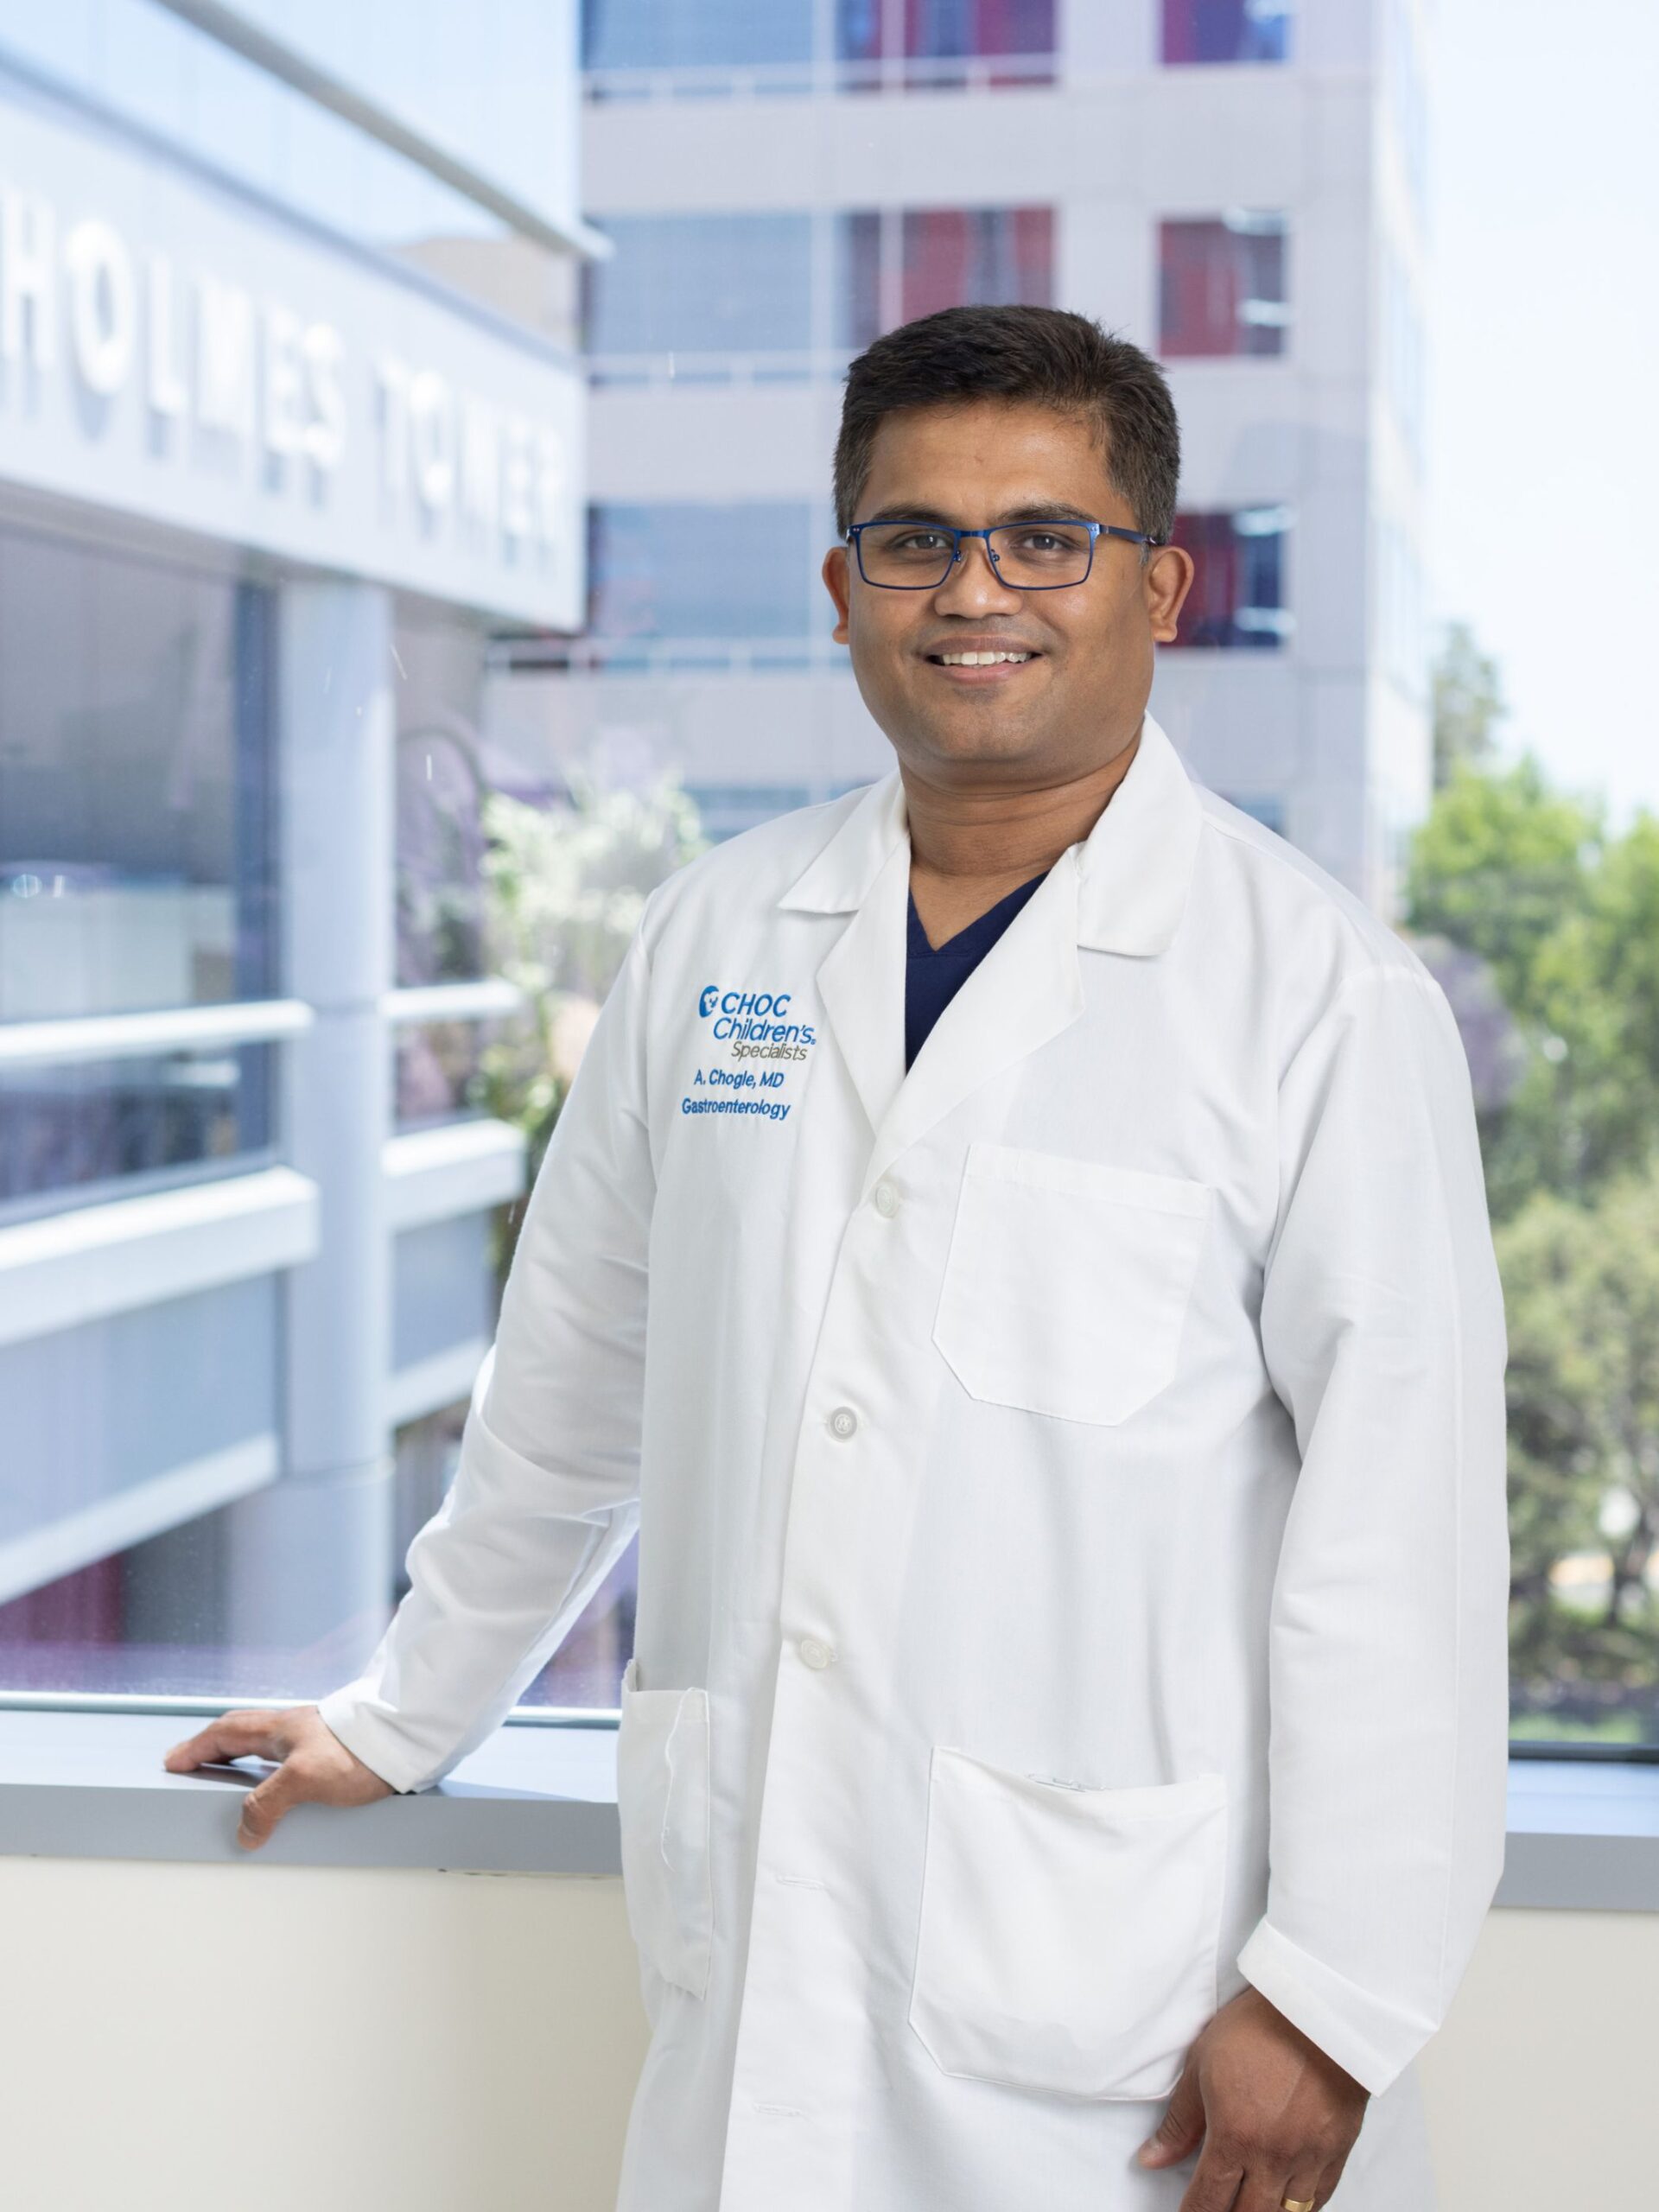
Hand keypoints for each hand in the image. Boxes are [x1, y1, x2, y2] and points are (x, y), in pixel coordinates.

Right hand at [163, 1705, 394, 1850]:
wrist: (408, 1740)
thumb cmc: (359, 1750)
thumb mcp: (305, 1778)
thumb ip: (268, 1804)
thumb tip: (245, 1833)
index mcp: (278, 1728)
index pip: (224, 1733)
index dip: (196, 1748)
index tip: (173, 1762)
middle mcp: (293, 1730)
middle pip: (241, 1735)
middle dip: (214, 1750)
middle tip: (194, 1767)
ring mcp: (314, 1740)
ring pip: (266, 1748)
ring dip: (244, 1761)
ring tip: (230, 1783)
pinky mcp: (334, 1754)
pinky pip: (290, 1763)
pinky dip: (273, 1775)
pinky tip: (281, 1794)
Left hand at [1135, 1985, 1368, 2210]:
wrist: (1319, 2007)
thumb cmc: (1260, 2026)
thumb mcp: (1202, 2065)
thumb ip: (1180, 2122)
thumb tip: (1152, 2158)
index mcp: (1235, 2137)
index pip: (1208, 2201)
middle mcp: (1274, 2157)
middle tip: (1215, 2208)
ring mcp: (1309, 2157)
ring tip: (1249, 2203)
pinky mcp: (1337, 2149)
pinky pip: (1320, 2197)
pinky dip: (1302, 2206)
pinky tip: (1288, 2199)